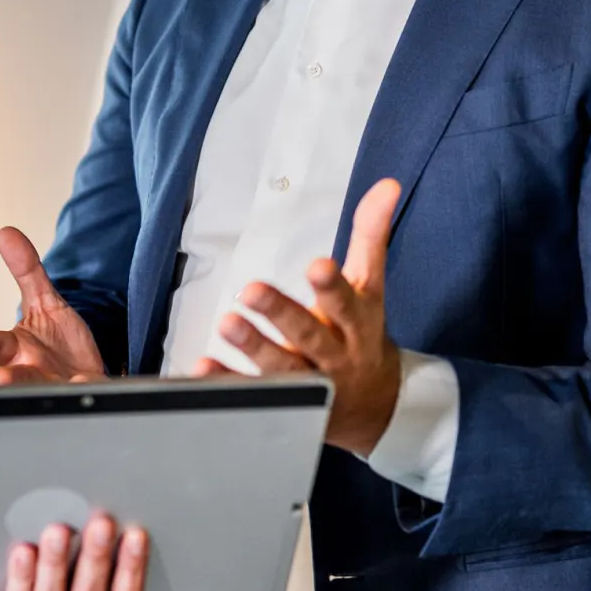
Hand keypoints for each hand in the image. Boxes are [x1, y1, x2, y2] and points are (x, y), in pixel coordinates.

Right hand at [0, 227, 107, 384]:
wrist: (88, 378)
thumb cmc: (59, 346)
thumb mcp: (44, 301)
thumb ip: (27, 271)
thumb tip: (5, 233)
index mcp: (15, 349)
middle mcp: (30, 371)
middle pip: (13, 377)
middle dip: (6, 379)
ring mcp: (55, 386)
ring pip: (44, 389)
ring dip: (38, 386)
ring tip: (28, 384)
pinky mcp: (81, 394)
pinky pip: (83, 391)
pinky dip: (82, 385)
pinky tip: (81, 380)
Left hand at [191, 178, 403, 458]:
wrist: (374, 407)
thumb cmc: (362, 332)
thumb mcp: (370, 286)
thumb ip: (370, 236)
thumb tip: (387, 184)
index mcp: (356, 323)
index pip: (346, 303)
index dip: (332, 286)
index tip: (317, 266)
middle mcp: (334, 355)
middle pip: (308, 335)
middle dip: (281, 314)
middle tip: (250, 289)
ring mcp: (309, 384)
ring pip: (281, 367)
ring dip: (252, 347)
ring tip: (226, 323)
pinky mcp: (283, 404)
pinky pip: (252, 395)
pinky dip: (228, 381)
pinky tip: (203, 367)